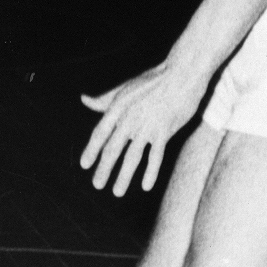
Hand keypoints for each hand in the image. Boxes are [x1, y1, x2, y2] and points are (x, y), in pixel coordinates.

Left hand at [79, 61, 206, 195]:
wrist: (182, 74)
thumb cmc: (154, 80)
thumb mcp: (125, 88)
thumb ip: (104, 99)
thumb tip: (84, 100)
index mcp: (117, 108)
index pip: (99, 133)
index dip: (91, 150)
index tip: (84, 165)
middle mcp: (128, 119)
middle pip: (112, 149)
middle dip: (104, 169)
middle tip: (97, 185)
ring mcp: (146, 126)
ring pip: (132, 157)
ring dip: (123, 177)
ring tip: (117, 192)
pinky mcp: (164, 130)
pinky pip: (155, 156)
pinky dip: (150, 172)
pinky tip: (146, 186)